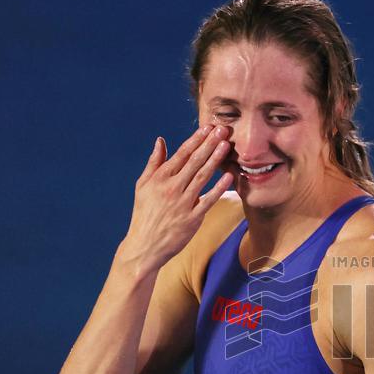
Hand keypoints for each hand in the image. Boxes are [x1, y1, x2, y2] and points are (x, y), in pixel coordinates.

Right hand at [120, 123, 233, 273]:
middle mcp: (172, 188)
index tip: (207, 128)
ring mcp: (183, 203)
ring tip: (226, 146)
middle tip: (222, 130)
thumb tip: (160, 140)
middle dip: (209, 144)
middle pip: (194, 162)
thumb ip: (154, 162)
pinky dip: (219, 187)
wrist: (145, 245)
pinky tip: (229, 175)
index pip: (181, 154)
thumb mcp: (143, 186)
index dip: (196, 140)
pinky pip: (208, 200)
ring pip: (202, 177)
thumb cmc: (144, 213)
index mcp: (160, 178)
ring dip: (215, 160)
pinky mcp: (192, 218)